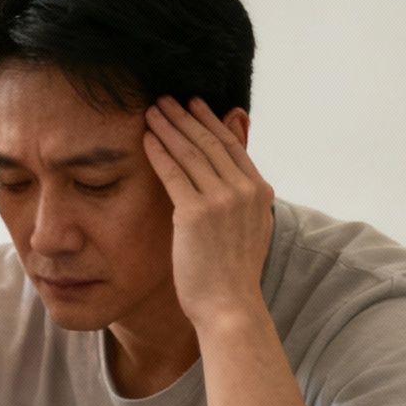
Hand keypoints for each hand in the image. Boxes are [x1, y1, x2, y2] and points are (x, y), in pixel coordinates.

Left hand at [142, 96, 274, 329]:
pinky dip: (158, 152)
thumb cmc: (233, 276)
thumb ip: (244, 202)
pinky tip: (145, 138)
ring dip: (168, 127)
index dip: (211, 123)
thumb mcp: (250, 231)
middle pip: (210, 142)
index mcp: (260, 192)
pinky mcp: (195, 213)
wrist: (230, 306)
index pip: (232, 147)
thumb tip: (236, 184)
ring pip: (190, 152)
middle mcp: (244, 191)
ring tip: (151, 111)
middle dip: (185, 117)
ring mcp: (221, 200)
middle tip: (166, 99)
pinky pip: (173, 173)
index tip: (195, 106)